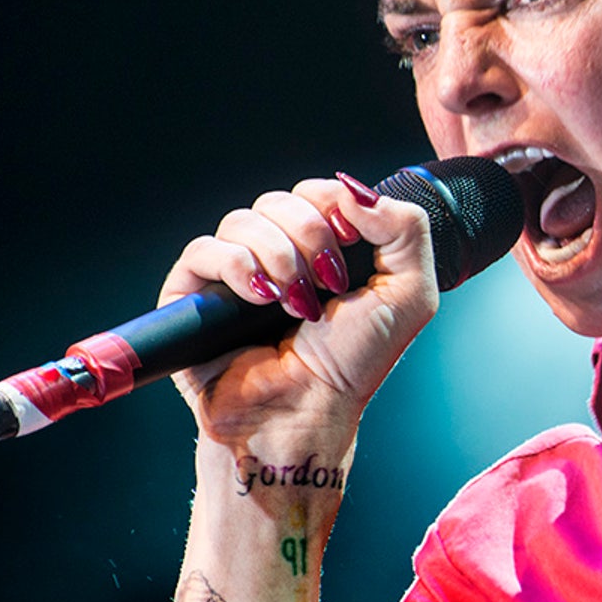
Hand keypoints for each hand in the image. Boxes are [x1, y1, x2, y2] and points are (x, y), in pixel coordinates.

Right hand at [159, 174, 438, 453]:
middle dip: (310, 234)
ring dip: (278, 255)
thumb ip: (406, 230)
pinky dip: (236, 267)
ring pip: (242, 219)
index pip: (318, 191)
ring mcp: (232, 273)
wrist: (307, 411)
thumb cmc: (354, 363)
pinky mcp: (193, 294)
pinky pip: (204, 250)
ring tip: (295, 302)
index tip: (350, 245)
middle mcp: (277, 254)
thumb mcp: (408, 294)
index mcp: (322, 248)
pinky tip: (260, 297)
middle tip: (328, 281)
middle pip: (281, 199)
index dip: (334, 207)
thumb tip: (358, 190)